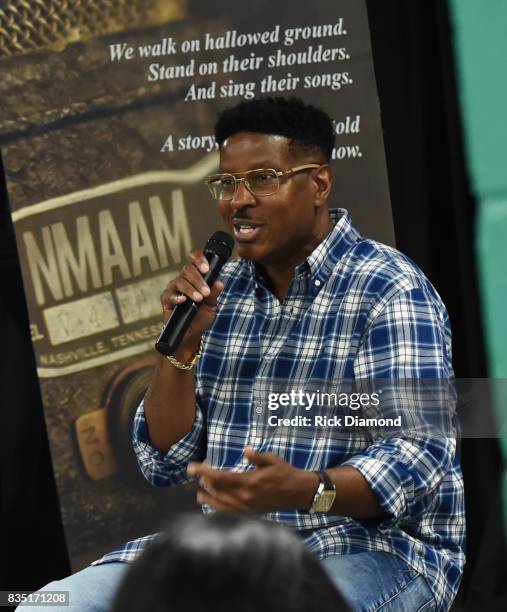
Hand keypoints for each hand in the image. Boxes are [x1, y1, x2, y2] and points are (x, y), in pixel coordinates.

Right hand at [160, 249, 223, 342]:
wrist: (192, 333)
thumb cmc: (201, 317)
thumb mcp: (212, 305)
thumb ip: (214, 293)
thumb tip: (219, 282)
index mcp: (195, 276)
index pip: (194, 259)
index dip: (199, 259)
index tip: (206, 268)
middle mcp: (183, 279)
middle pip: (187, 269)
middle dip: (198, 280)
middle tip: (206, 292)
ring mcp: (173, 288)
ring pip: (180, 281)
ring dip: (191, 289)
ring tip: (199, 299)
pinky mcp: (166, 299)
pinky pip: (169, 294)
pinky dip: (177, 297)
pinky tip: (183, 300)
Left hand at [187, 447, 318, 512]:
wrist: (297, 492)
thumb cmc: (284, 473)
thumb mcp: (273, 460)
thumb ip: (257, 457)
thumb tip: (246, 451)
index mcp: (250, 482)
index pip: (221, 478)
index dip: (204, 473)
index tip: (191, 468)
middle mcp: (245, 498)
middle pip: (217, 491)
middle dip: (204, 482)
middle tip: (198, 472)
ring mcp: (247, 508)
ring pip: (220, 505)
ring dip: (208, 497)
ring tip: (199, 492)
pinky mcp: (249, 514)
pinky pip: (229, 513)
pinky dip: (217, 508)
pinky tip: (211, 504)